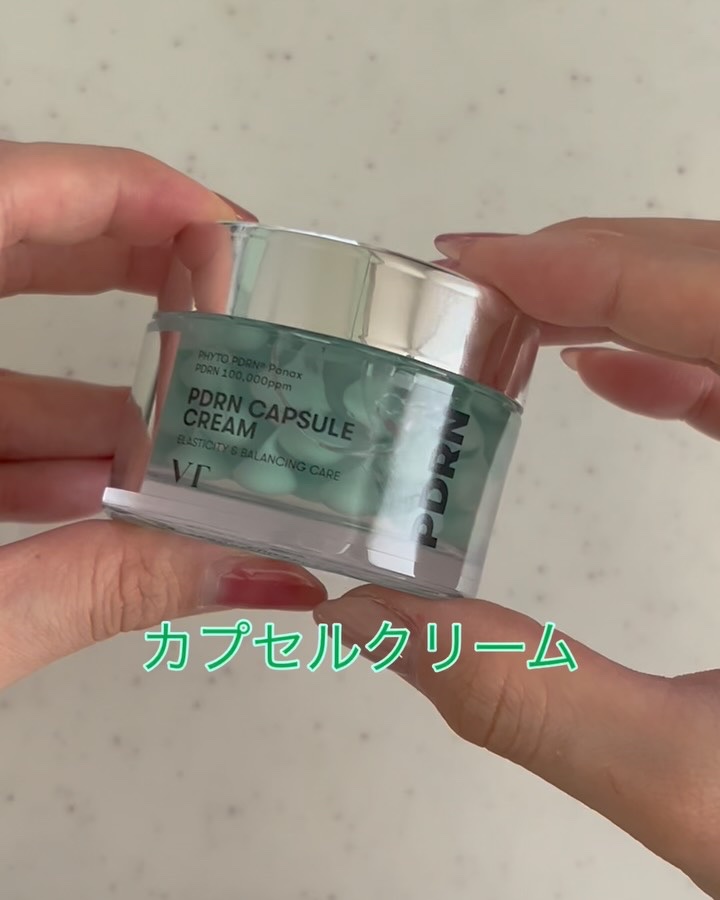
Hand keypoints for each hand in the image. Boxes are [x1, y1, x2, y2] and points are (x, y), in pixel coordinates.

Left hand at [0, 141, 325, 689]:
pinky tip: (93, 491)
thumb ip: (107, 589)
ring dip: (84, 397)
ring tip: (181, 439)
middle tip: (231, 304)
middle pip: (18, 239)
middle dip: (132, 270)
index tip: (230, 232)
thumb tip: (267, 580)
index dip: (133, 194)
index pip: (16, 194)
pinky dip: (31, 443)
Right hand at [313, 219, 719, 897]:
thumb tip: (373, 619)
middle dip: (604, 267)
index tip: (485, 262)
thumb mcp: (692, 782)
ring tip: (521, 315)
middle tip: (478, 284)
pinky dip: (676, 352)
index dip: (606, 271)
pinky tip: (607, 369)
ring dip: (635, 297)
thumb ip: (524, 697)